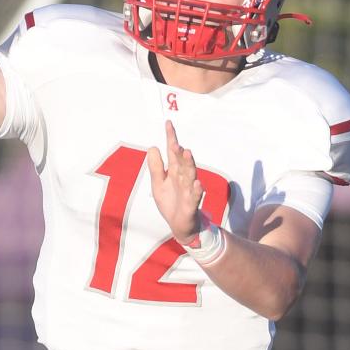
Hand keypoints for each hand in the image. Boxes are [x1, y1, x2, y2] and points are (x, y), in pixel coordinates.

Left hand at [146, 120, 203, 245]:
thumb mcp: (158, 185)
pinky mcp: (192, 205)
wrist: (181, 226)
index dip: (171, 138)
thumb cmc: (170, 203)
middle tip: (175, 141)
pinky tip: (197, 184)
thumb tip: (153, 147)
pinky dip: (196, 191)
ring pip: (190, 176)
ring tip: (187, 153)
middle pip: (182, 162)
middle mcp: (184, 179)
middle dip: (179, 152)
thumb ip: (156, 167)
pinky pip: (195, 197)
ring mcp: (189, 191)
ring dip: (189, 165)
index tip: (168, 124)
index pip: (173, 153)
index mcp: (175, 172)